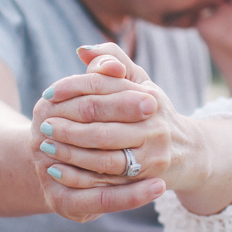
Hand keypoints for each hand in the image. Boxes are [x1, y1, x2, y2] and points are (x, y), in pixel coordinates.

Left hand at [32, 44, 206, 207]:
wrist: (188, 153)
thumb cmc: (154, 112)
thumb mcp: (140, 82)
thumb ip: (113, 60)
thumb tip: (83, 51)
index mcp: (148, 96)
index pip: (103, 86)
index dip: (73, 88)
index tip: (49, 94)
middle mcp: (153, 124)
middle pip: (101, 124)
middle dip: (68, 126)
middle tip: (43, 125)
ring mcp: (152, 154)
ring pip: (103, 155)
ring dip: (70, 152)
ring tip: (46, 147)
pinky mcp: (147, 180)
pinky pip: (108, 181)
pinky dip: (79, 177)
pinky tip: (58, 171)